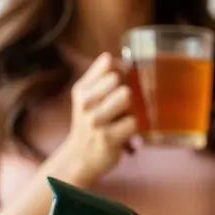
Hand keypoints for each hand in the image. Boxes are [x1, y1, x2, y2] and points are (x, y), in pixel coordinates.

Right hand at [54, 53, 138, 184]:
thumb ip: (98, 77)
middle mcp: (86, 103)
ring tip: (122, 119)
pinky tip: (124, 134)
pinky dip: (134, 128)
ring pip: (127, 97)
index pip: (110, 66)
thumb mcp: (86, 98)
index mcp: (82, 90)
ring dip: (131, 109)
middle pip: (120, 81)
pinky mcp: (108, 138)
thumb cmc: (90, 124)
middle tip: (122, 108)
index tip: (122, 83)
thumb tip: (110, 56)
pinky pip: (133, 122)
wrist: (80, 158)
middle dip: (128, 93)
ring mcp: (96, 121)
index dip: (123, 71)